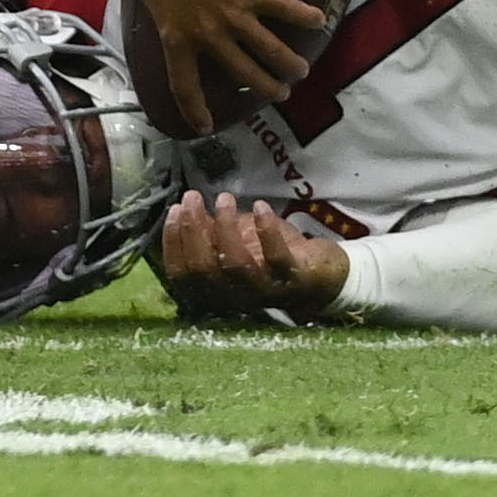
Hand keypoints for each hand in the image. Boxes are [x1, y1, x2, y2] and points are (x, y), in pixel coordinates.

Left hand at [105, 0, 326, 135]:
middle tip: (279, 94)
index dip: (195, 109)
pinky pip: (286, 10)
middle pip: (241, 73)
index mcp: (175, 34)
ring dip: (287, 64)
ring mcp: (236, 15)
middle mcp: (208, 33)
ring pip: (268, 50)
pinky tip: (319, 21)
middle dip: (264, 88)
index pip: (184, 84)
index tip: (205, 125)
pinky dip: (304, 17)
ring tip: (301, 71)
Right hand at [157, 190, 349, 321]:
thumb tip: (183, 211)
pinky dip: (266, 230)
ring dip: (225, 227)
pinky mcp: (292, 278)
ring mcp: (264, 290)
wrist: (322, 276)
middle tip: (192, 198)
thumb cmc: (272, 258)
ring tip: (224, 198)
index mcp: (216, 292)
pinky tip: (259, 207)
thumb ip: (212, 234)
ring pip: (235, 264)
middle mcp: (235, 298)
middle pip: (203, 270)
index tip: (175, 210)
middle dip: (192, 231)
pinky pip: (276, 256)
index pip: (183, 276)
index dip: (174, 244)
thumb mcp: (238, 243)